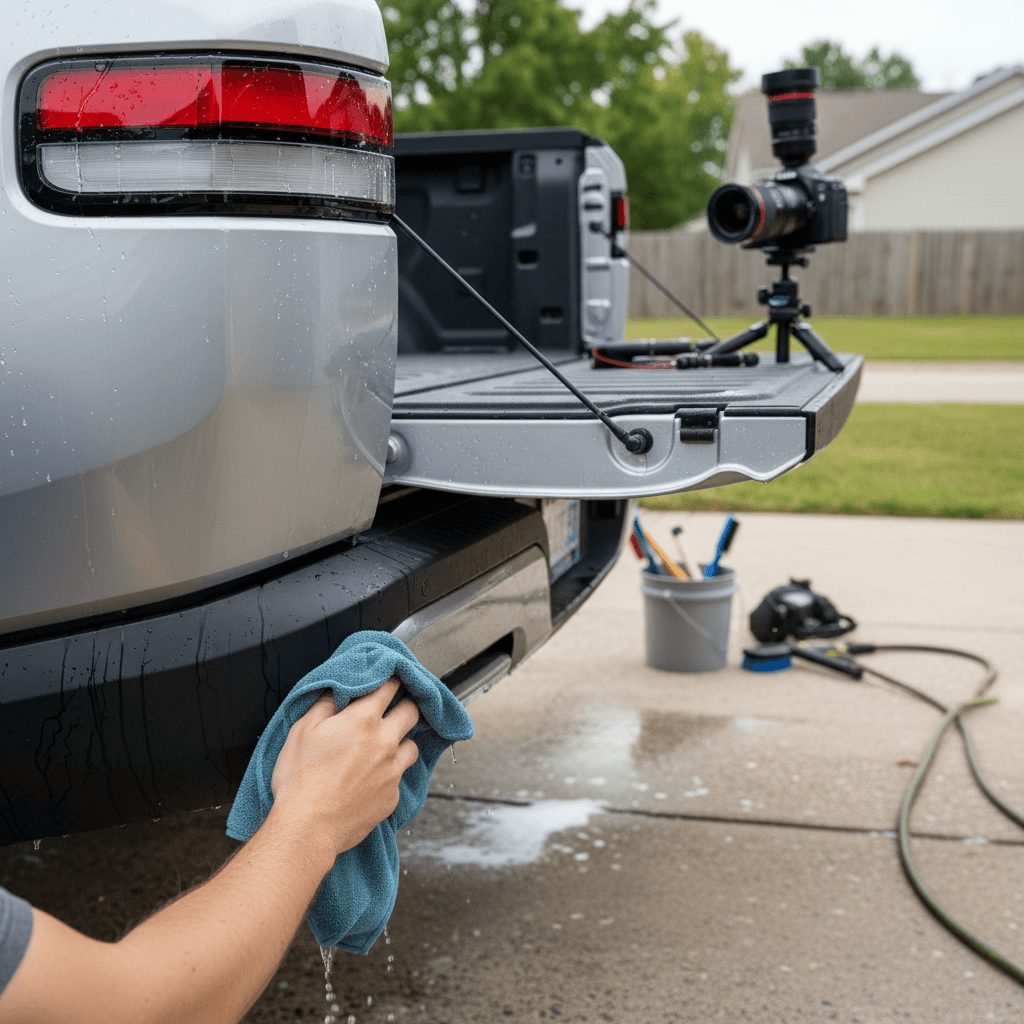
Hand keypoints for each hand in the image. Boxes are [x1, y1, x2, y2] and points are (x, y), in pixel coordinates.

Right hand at [270, 678, 419, 857]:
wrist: (308, 827)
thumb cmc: (300, 779)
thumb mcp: (302, 730)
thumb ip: (323, 704)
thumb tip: (336, 691)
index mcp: (363, 720)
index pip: (389, 688)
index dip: (389, 680)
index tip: (388, 681)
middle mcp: (385, 742)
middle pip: (411, 712)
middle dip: (404, 706)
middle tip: (393, 709)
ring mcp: (392, 771)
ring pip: (412, 747)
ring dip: (401, 742)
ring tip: (384, 747)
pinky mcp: (392, 796)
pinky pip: (399, 778)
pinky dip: (390, 774)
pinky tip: (373, 779)